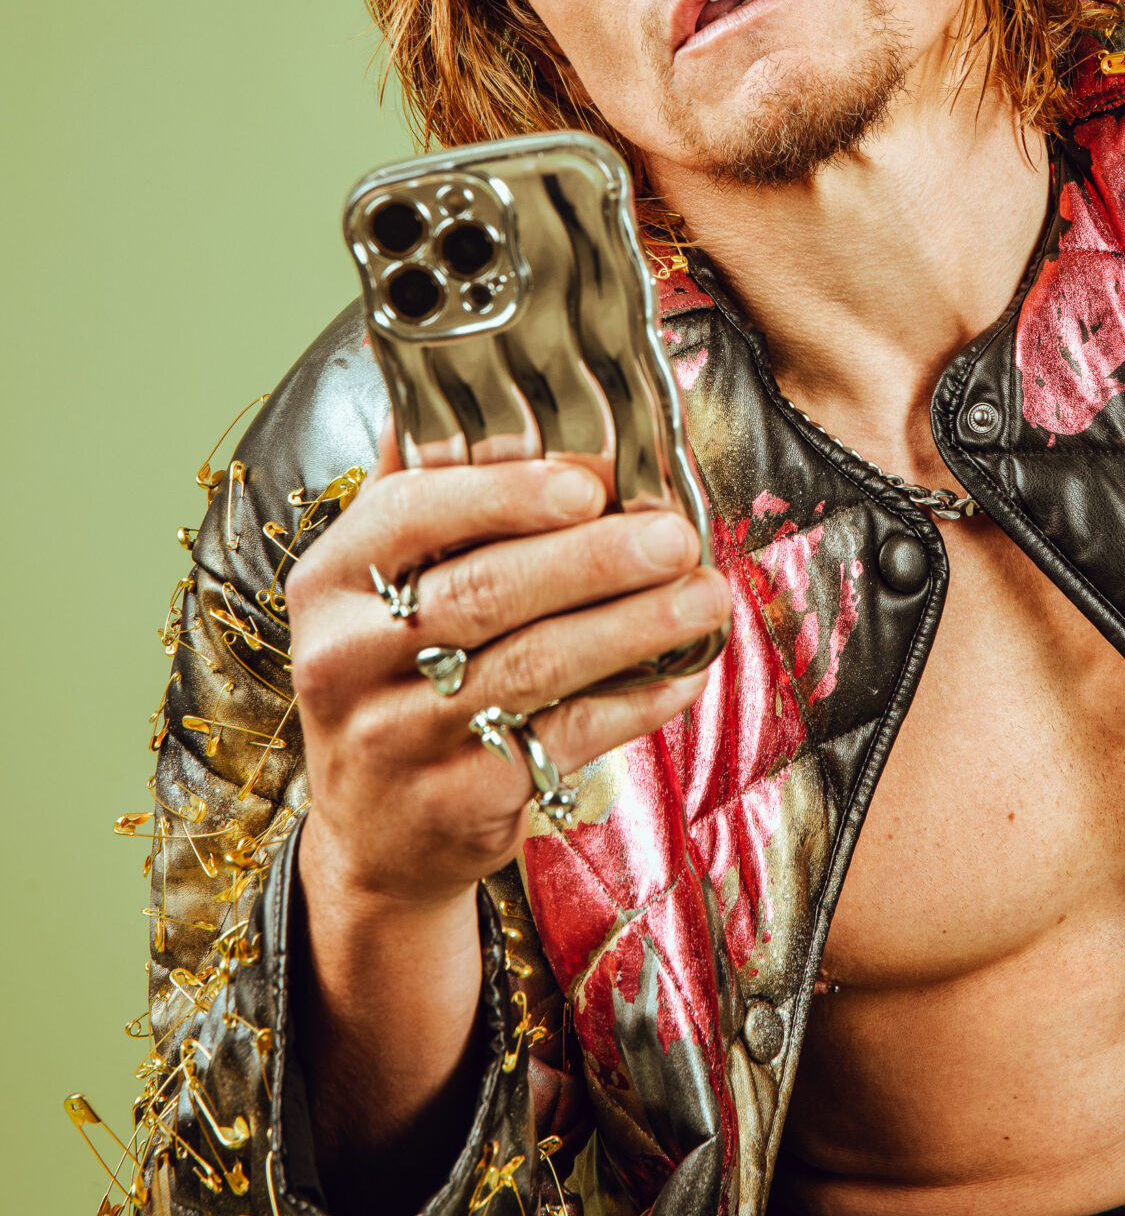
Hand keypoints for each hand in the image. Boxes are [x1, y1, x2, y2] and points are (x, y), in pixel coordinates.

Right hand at [287, 433, 728, 912]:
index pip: (411, 514)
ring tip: (703, 595)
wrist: (375, 836)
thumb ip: (418, 486)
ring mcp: (397, 736)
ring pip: (531, 667)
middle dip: (593, 559)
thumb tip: (455, 380)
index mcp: (331, 580)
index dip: (505, 493)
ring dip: (631, 627)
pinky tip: (683, 673)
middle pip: (484, 592)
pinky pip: (560, 739)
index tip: (590, 481)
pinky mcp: (458, 798)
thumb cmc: (392, 674)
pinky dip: (631, 703)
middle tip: (675, 533)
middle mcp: (346, 657)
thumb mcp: (373, 582)